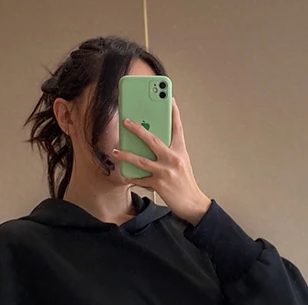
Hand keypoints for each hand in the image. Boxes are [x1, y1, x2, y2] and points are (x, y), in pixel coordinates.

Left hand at [111, 97, 211, 225]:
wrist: (192, 203)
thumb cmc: (185, 182)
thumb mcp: (181, 162)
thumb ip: (169, 152)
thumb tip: (151, 144)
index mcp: (180, 150)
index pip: (177, 127)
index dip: (174, 112)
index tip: (170, 98)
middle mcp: (173, 158)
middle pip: (152, 140)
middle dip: (137, 129)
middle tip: (126, 121)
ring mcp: (165, 172)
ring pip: (141, 160)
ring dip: (125, 155)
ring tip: (115, 151)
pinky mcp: (159, 184)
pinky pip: (141, 179)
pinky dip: (132, 177)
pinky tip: (124, 174)